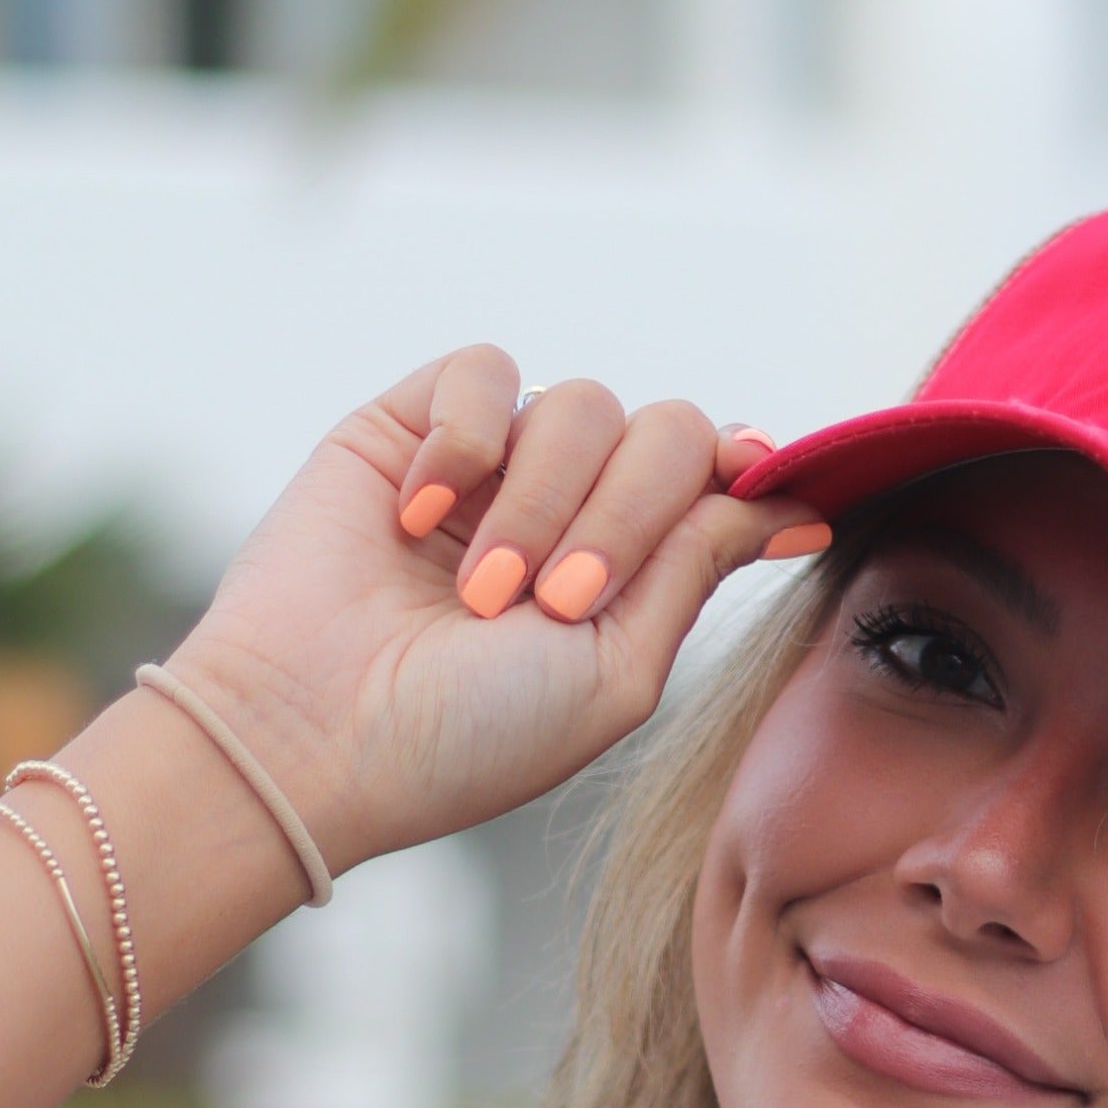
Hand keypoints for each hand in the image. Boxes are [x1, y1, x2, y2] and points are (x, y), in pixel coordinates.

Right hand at [159, 349, 822, 876]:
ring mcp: (490, 467)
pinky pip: (484, 370)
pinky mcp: (408, 427)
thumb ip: (695, 568)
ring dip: (543, 501)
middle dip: (627, 515)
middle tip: (556, 601)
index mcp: (626, 572)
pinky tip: (417, 517)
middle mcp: (566, 508)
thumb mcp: (616, 670)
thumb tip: (794, 502)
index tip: (755, 475)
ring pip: (582, 404)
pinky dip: (465, 440)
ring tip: (478, 591)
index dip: (742, 466)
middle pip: (664, 432)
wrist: (313, 737)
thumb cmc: (465, 736)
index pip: (713, 478)